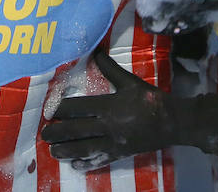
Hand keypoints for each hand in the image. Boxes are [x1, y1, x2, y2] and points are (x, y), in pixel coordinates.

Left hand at [41, 50, 178, 168]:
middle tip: (45, 134)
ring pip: (84, 148)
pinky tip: (75, 165)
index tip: (50, 112)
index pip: (78, 108)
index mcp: (109, 106)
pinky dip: (86, 163)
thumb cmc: (151, 100)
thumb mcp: (131, 82)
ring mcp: (114, 142)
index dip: (62, 110)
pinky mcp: (120, 153)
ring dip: (66, 151)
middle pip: (76, 131)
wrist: (172, 122)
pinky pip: (100, 160)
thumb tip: (96, 51)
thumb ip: (110, 69)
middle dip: (58, 133)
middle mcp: (108, 126)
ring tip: (53, 151)